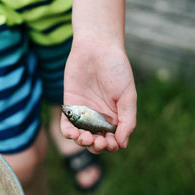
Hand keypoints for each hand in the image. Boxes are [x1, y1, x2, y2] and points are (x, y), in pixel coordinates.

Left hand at [61, 37, 136, 153]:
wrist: (97, 48)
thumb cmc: (116, 69)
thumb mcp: (128, 95)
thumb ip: (127, 120)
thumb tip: (122, 145)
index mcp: (116, 117)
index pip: (112, 140)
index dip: (111, 146)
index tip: (110, 143)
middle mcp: (99, 117)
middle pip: (97, 141)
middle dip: (98, 146)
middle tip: (98, 141)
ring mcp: (84, 113)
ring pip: (81, 136)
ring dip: (83, 143)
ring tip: (85, 138)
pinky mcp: (70, 106)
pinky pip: (67, 125)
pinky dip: (69, 133)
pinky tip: (73, 134)